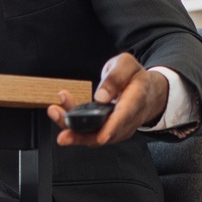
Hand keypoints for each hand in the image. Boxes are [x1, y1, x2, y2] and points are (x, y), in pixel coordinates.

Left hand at [47, 52, 169, 146]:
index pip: (124, 117)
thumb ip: (116, 77)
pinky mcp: (107, 132)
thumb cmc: (135, 78)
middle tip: (60, 120)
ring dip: (72, 129)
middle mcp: (127, 120)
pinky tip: (60, 113)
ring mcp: (117, 129)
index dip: (112, 129)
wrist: (147, 93)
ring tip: (54, 112)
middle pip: (104, 133)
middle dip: (80, 132)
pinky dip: (73, 126)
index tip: (100, 136)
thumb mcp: (127, 65)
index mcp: (136, 100)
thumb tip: (101, 96)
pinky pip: (90, 133)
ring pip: (94, 136)